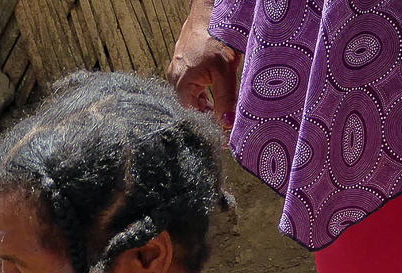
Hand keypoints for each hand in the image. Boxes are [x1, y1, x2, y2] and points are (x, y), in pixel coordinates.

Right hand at [166, 4, 241, 126]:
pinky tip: (216, 84)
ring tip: (223, 100)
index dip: (206, 124)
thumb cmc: (217, 35)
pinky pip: (192, 82)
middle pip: (190, 106)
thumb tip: (226, 124)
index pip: (191, 115)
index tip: (222, 130)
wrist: (212, 9)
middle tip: (226, 118)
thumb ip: (225, 99)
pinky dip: (203, 88)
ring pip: (191, 94)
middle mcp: (175, 78)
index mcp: (181, 84)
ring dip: (206, 100)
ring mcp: (178, 69)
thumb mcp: (225, 71)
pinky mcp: (184, 62)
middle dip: (207, 113)